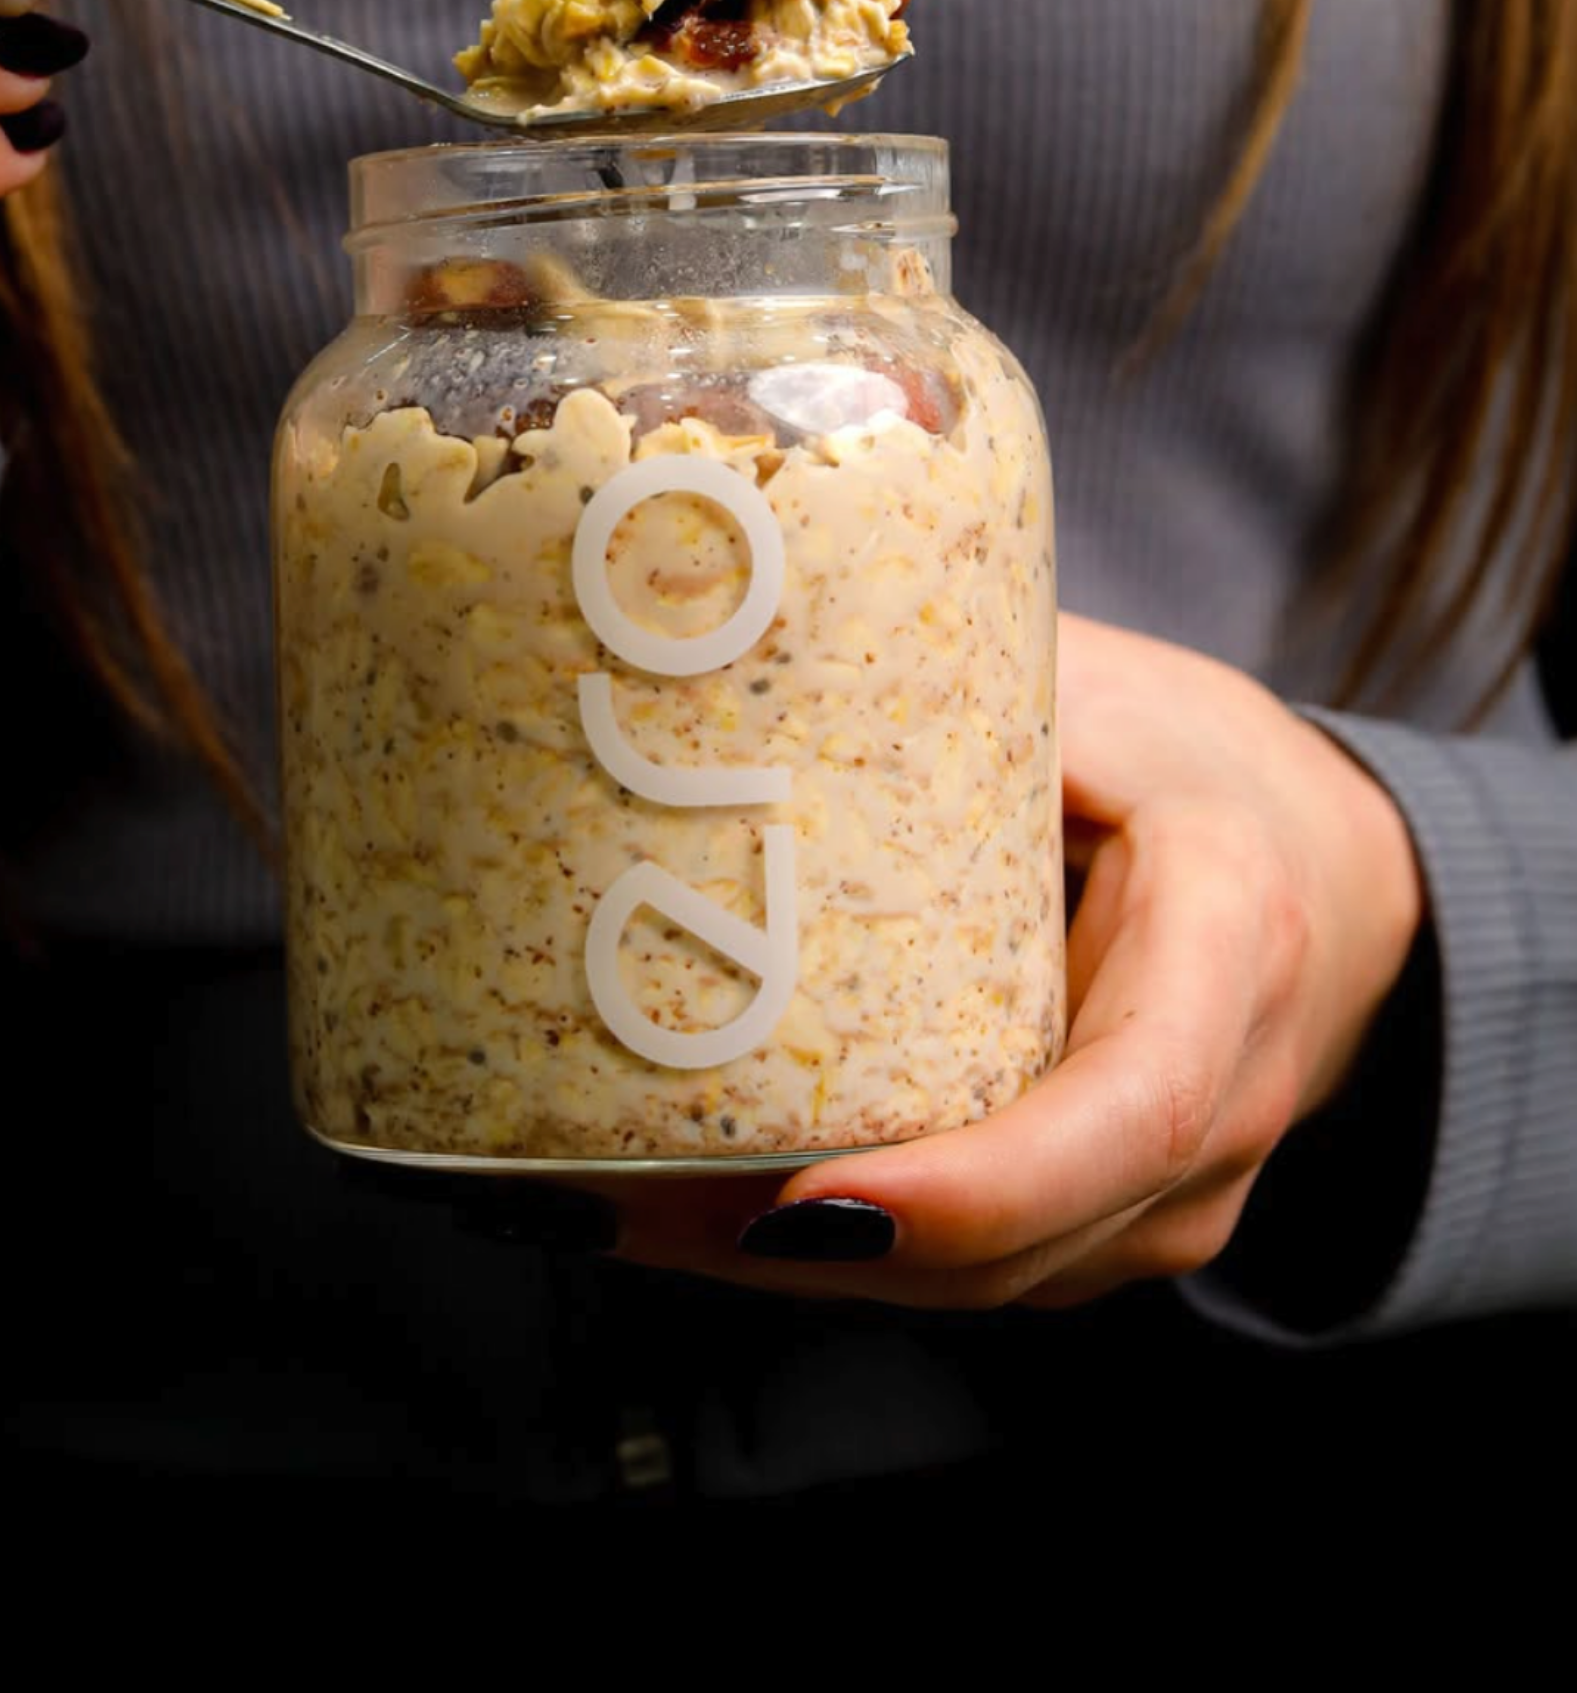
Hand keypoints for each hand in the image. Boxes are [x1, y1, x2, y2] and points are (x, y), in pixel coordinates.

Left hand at [609, 613, 1426, 1308]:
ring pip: (990, 1281)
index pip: (1131, 1110)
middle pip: (1030, 1239)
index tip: (807, 1202)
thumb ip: (951, 687)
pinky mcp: (1113, 1222)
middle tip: (618, 1208)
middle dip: (815, 1249)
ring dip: (794, 1270)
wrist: (1316, 864)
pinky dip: (838, 1257)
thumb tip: (712, 647)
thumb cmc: (1184, 759)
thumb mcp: (1093, 691)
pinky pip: (981, 1270)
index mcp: (1233, 937)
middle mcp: (1226, 1099)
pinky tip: (699, 1215)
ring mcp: (1182, 1189)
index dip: (977, 1185)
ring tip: (613, 1215)